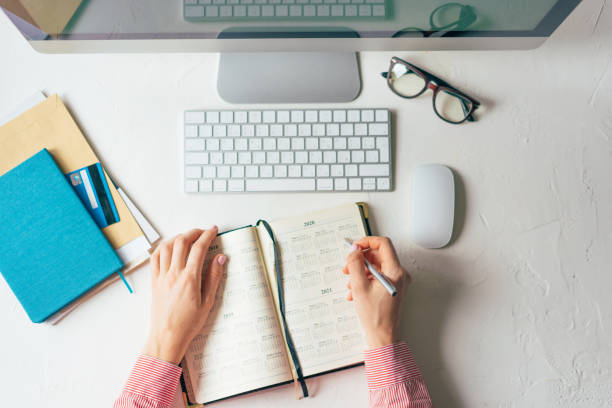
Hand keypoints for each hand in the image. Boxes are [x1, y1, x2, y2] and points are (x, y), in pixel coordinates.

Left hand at [143, 227, 225, 363]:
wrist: (167, 337)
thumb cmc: (188, 324)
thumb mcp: (208, 302)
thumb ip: (213, 277)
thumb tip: (220, 258)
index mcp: (189, 279)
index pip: (198, 248)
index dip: (207, 235)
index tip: (213, 230)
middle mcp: (174, 274)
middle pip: (182, 242)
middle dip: (194, 232)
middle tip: (203, 232)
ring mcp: (161, 276)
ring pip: (167, 246)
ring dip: (178, 237)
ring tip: (187, 237)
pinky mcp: (154, 281)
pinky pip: (155, 257)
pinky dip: (163, 247)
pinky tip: (170, 247)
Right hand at [343, 236, 408, 348]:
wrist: (382, 337)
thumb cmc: (375, 317)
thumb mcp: (360, 286)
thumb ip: (355, 264)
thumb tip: (354, 249)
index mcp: (396, 272)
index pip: (383, 244)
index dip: (367, 242)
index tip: (355, 246)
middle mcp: (399, 275)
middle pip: (378, 256)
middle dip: (360, 260)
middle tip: (348, 267)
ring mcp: (397, 282)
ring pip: (376, 267)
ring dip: (360, 272)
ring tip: (350, 283)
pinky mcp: (393, 289)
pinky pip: (377, 277)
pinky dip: (365, 281)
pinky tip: (355, 292)